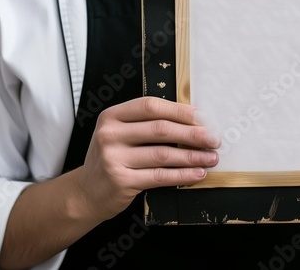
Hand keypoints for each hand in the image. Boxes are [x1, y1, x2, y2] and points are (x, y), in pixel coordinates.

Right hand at [75, 97, 219, 221]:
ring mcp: (113, 158)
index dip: (179, 111)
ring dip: (192, 156)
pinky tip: (197, 174)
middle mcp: (110, 134)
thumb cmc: (111, 159)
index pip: (151, 106)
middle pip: (160, 129)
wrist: (86, 192)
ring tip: (211, 157)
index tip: (202, 117)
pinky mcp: (121, 181)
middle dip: (193, 133)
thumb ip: (146, 124)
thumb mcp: (120, 134)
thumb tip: (192, 121)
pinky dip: (183, 175)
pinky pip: (160, 176)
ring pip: (163, 154)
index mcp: (112, 116)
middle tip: (213, 138)